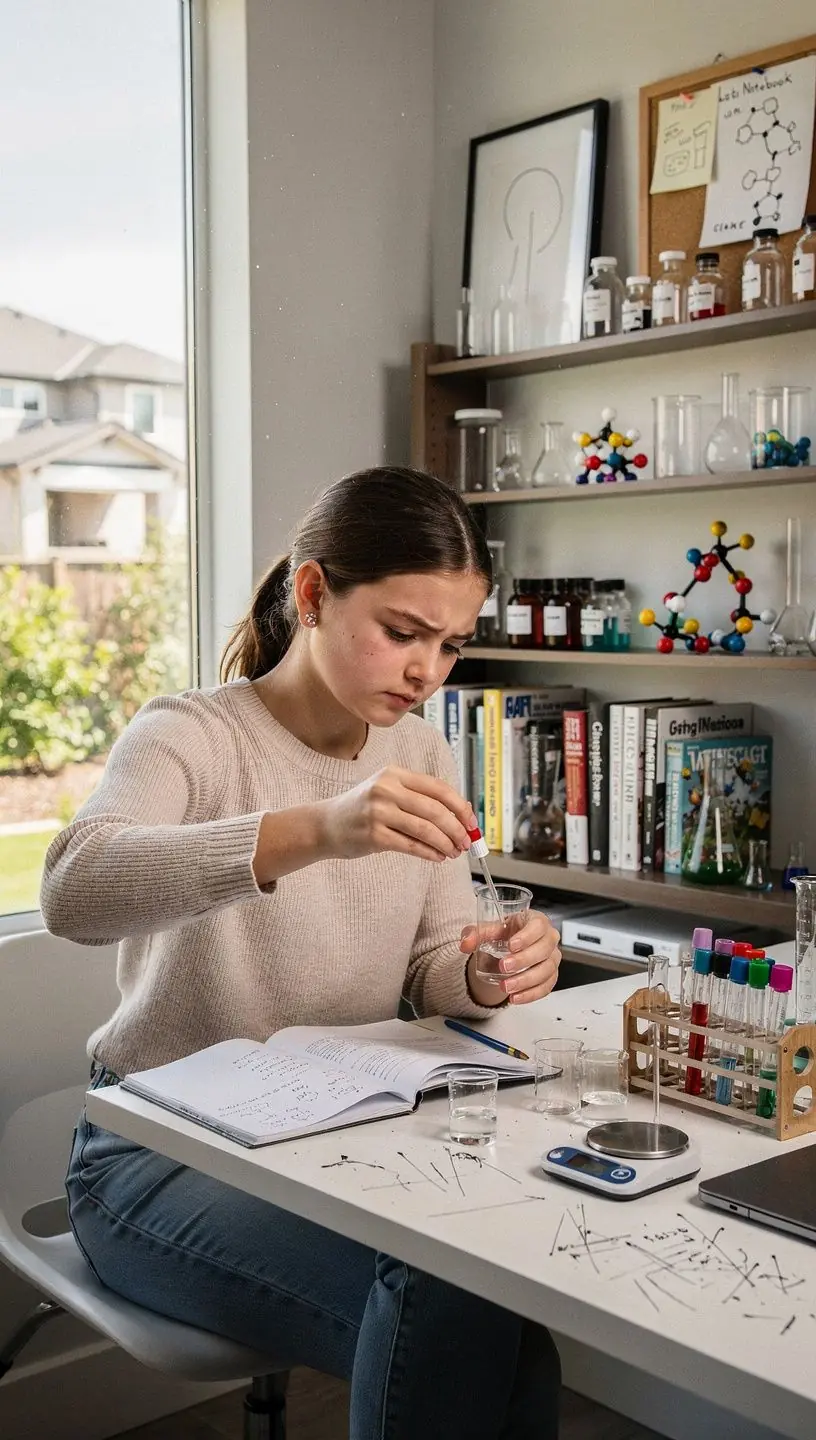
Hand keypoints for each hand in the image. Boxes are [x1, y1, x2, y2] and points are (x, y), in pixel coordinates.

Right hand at [317, 766, 477, 863]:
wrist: (325, 824)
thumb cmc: (362, 809)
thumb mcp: (388, 792)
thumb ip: (419, 798)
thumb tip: (461, 813)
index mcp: (394, 774)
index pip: (438, 787)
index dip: (460, 806)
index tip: (471, 821)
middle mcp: (386, 789)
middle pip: (435, 809)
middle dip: (456, 828)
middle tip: (466, 842)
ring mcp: (378, 812)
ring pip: (425, 829)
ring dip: (445, 843)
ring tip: (454, 852)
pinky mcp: (373, 835)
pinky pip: (410, 845)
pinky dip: (429, 853)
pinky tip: (438, 857)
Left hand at [460, 910, 560, 1005]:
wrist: (511, 945)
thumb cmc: (506, 933)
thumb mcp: (489, 929)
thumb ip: (475, 934)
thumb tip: (466, 944)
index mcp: (536, 921)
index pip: (538, 925)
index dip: (527, 936)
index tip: (511, 945)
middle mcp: (548, 938)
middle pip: (544, 950)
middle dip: (523, 961)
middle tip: (504, 967)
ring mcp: (552, 958)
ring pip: (547, 970)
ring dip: (526, 981)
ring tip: (506, 987)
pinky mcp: (551, 975)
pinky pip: (546, 987)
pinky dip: (531, 994)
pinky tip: (515, 997)